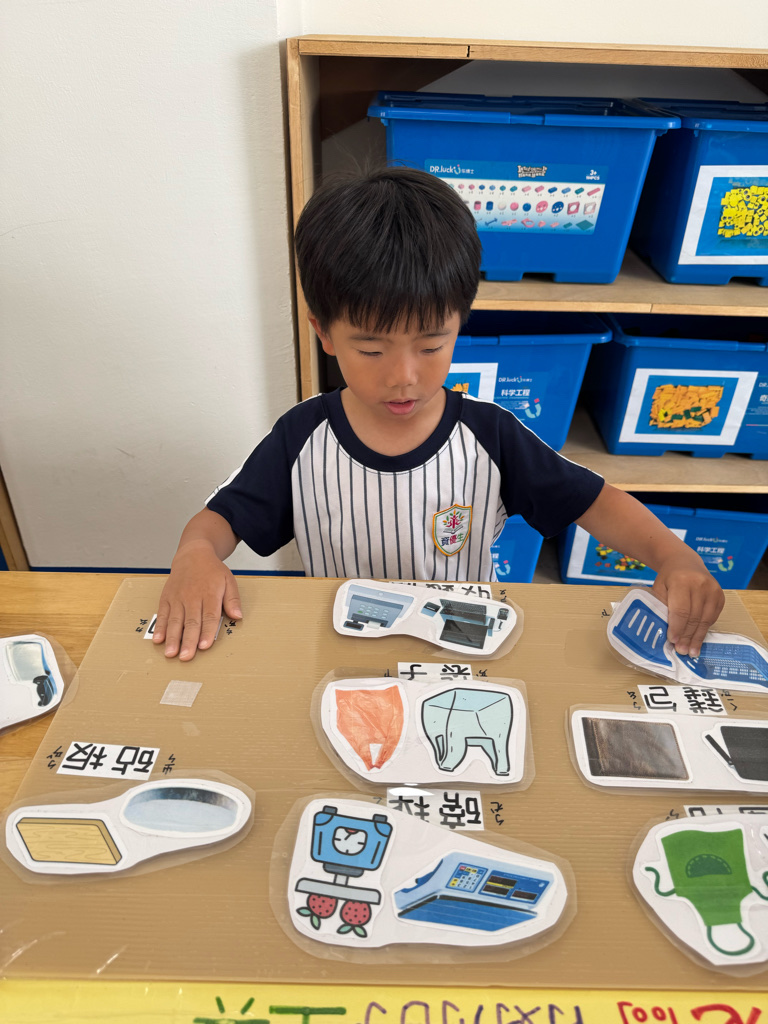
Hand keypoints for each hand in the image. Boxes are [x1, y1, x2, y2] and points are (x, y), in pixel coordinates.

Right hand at [153, 540, 241, 659]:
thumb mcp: (228, 581)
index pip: (209, 616)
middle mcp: (192, 596)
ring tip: (171, 653)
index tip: (204, 646)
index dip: (207, 632)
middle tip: (186, 656)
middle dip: (188, 640)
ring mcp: (178, 598)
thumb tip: (238, 616)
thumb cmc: (212, 571)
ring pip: (175, 620)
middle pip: (191, 621)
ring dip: (173, 638)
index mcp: (210, 593)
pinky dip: (160, 627)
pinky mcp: (167, 598)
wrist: (192, 555)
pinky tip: (159, 640)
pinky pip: (163, 614)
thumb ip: (233, 600)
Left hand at [651, 555, 724, 657]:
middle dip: (687, 636)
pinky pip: (713, 617)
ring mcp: (713, 589)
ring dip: (698, 637)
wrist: (684, 562)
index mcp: (681, 581)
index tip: (673, 642)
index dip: (677, 628)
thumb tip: (667, 635)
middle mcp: (700, 584)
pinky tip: (698, 639)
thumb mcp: (659, 589)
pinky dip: (705, 629)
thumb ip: (662, 607)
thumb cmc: (668, 579)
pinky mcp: (721, 595)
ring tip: (692, 651)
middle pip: (694, 617)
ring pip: (706, 619)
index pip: (681, 610)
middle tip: (682, 651)